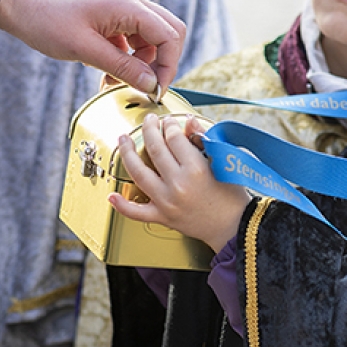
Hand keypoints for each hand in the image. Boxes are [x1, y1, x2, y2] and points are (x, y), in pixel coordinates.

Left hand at [0, 0, 186, 95]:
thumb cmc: (48, 23)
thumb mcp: (85, 50)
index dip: (168, 66)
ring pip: (153, 39)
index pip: (169, 36)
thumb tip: (151, 85)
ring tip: (118, 82)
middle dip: (163, 62)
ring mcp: (124, 10)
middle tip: (147, 86)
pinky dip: (130, 59)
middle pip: (170, 33)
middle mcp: (132, 4)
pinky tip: (110, 73)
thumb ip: (122, 67)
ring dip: (144, 63)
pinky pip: (136, 40)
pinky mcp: (115, 18)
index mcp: (129, 6)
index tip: (154, 90)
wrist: (20, 7)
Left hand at [108, 114, 250, 252]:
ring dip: (127, 154)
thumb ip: (203, 139)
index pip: (174, 138)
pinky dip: (122, 205)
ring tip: (123, 141)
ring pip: (139, 174)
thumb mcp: (223, 161)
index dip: (169, 125)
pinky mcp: (163, 217)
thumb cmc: (232, 194)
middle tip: (147, 122)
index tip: (169, 121)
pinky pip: (136, 212)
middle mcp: (178, 184)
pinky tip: (112, 195)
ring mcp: (167, 202)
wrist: (234, 225)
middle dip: (148, 130)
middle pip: (155, 149)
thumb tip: (188, 122)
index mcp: (196, 168)